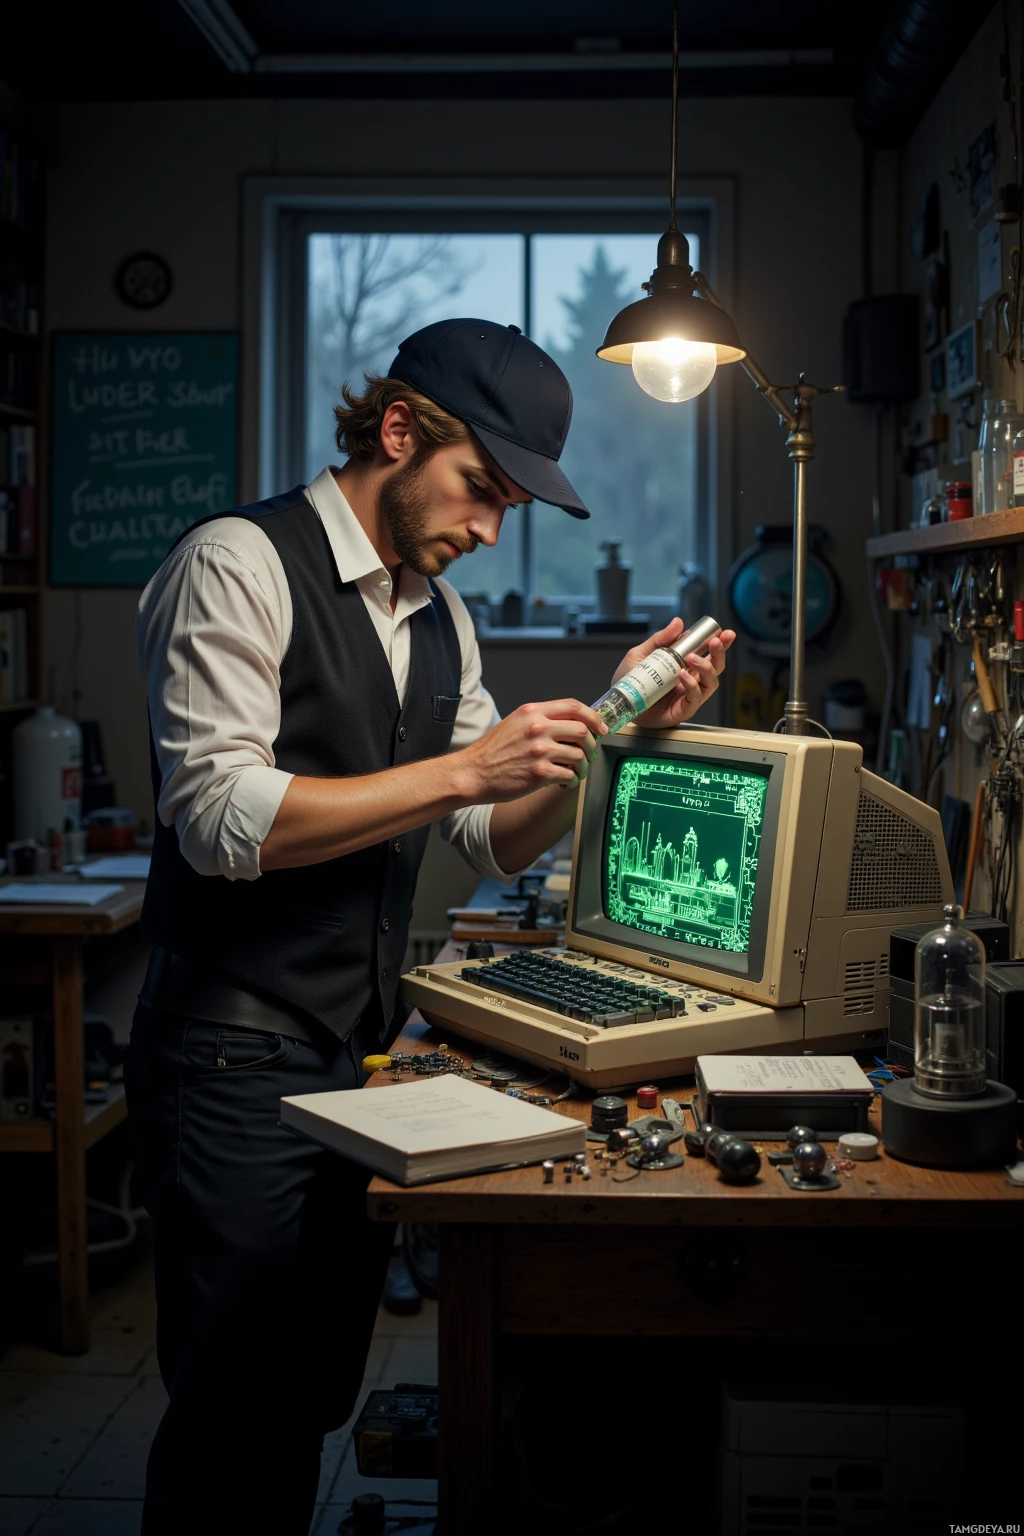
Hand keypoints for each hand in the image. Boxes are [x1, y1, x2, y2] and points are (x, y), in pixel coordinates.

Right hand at [457, 698, 606, 801]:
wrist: (472, 773)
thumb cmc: (492, 752)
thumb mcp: (514, 724)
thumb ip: (540, 720)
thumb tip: (571, 725)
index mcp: (532, 712)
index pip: (573, 706)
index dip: (593, 717)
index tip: (600, 728)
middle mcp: (537, 728)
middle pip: (582, 730)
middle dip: (591, 745)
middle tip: (588, 754)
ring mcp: (539, 750)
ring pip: (579, 755)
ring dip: (582, 766)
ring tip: (575, 772)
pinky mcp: (539, 773)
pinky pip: (569, 775)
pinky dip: (572, 781)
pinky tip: (563, 782)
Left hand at [612, 617, 735, 728]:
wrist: (619, 701)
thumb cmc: (632, 680)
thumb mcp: (642, 654)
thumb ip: (660, 639)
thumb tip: (678, 622)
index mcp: (685, 665)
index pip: (708, 654)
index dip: (720, 644)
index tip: (725, 633)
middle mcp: (691, 680)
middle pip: (715, 668)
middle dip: (719, 654)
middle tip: (714, 642)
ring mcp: (688, 696)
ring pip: (710, 683)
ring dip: (706, 668)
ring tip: (692, 659)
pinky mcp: (682, 710)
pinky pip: (695, 699)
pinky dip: (692, 686)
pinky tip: (683, 675)